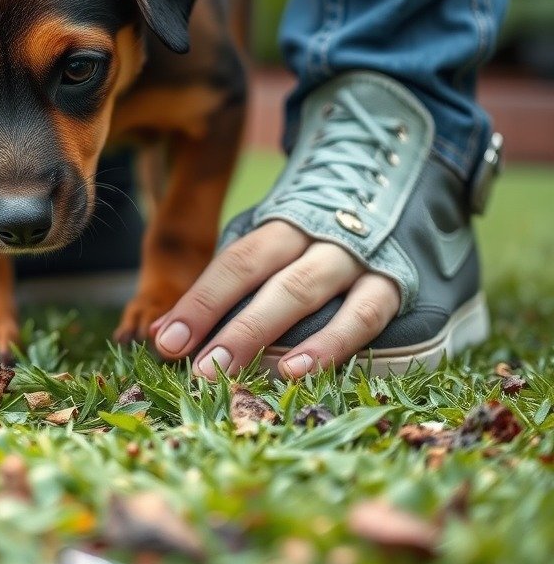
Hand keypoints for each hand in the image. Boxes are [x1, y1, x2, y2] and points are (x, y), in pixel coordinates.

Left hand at [150, 220, 400, 378]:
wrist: (401, 191)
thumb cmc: (319, 243)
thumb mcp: (275, 250)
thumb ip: (228, 288)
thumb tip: (163, 331)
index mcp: (281, 226)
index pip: (233, 262)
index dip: (198, 302)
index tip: (164, 340)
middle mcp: (314, 236)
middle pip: (260, 273)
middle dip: (222, 321)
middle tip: (192, 365)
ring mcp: (355, 257)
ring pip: (303, 290)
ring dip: (261, 332)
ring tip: (226, 372)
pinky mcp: (394, 283)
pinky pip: (362, 315)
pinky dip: (329, 344)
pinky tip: (295, 372)